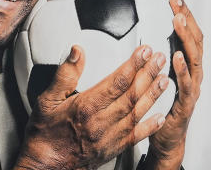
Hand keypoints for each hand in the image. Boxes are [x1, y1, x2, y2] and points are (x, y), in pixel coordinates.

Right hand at [16, 44, 169, 169]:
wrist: (45, 166)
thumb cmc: (45, 134)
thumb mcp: (46, 101)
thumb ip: (64, 75)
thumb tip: (77, 52)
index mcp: (86, 108)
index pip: (117, 82)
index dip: (134, 65)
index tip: (144, 51)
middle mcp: (100, 123)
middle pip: (131, 95)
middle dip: (148, 74)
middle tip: (160, 59)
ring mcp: (109, 137)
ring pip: (136, 113)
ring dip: (153, 95)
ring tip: (165, 79)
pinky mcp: (113, 149)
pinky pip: (135, 136)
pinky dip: (150, 126)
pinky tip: (160, 117)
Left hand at [143, 0, 203, 168]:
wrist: (168, 138)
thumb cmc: (165, 106)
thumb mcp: (163, 73)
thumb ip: (163, 55)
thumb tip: (155, 33)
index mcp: (188, 63)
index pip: (189, 32)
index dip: (184, 12)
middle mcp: (194, 71)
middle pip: (195, 39)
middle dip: (186, 17)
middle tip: (177, 1)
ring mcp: (193, 86)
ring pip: (194, 57)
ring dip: (185, 37)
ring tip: (177, 20)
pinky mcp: (187, 103)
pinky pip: (186, 84)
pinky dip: (182, 69)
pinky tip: (176, 56)